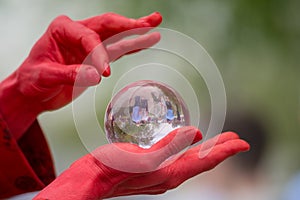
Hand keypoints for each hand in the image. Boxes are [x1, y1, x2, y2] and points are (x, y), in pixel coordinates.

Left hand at [0, 12, 161, 138]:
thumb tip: (96, 75)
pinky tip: (143, 42)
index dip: (99, 53)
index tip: (105, 72)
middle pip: (108, 25)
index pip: (88, 37)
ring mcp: (88, 44)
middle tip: (150, 23)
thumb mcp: (44, 77)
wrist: (33, 91)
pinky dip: (130, 47)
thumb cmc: (33, 80)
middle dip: (130, 25)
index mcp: (62, 30)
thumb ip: (69, 75)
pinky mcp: (96, 58)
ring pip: (116, 36)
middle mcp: (77, 32)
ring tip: (154, 26)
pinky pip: (116, 50)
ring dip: (135, 32)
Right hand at [34, 127, 249, 199]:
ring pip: (191, 160)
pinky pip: (177, 157)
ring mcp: (159, 173)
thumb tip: (196, 134)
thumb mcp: (142, 158)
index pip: (205, 162)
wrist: (90, 180)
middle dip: (220, 150)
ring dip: (206, 150)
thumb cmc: (111, 169)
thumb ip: (170, 146)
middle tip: (236, 139)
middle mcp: (168, 176)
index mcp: (170, 173)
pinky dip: (188, 150)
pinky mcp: (149, 167)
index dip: (225, 151)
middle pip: (201, 161)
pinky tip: (186, 144)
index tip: (242, 142)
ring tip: (217, 141)